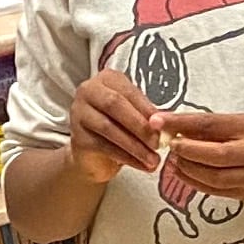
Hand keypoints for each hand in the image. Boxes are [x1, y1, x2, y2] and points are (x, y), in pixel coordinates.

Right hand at [67, 67, 162, 184]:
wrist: (95, 155)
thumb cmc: (118, 128)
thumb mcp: (134, 116)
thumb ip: (147, 115)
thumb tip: (166, 123)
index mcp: (107, 79)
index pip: (128, 91)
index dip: (147, 110)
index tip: (164, 125)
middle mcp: (89, 91)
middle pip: (115, 105)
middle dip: (140, 126)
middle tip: (158, 142)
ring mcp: (79, 113)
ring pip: (109, 127)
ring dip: (135, 145)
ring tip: (152, 158)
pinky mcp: (77, 137)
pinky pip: (103, 146)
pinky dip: (125, 157)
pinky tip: (140, 164)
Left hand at [147, 110, 243, 207]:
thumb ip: (219, 126)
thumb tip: (180, 127)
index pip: (209, 124)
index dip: (180, 123)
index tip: (158, 120)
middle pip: (210, 154)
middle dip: (184, 149)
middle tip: (168, 143)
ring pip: (209, 176)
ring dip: (186, 167)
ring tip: (175, 157)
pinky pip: (213, 190)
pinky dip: (193, 181)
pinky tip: (182, 172)